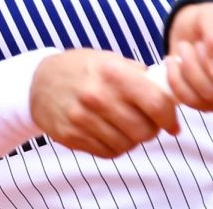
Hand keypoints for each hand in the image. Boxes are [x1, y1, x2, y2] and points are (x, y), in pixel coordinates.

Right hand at [30, 49, 179, 158]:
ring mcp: (82, 119)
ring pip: (127, 144)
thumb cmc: (82, 68)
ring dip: (133, 139)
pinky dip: (116, 146)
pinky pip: (108, 152)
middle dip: (152, 130)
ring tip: (127, 126)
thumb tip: (169, 90)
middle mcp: (97, 96)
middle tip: (149, 123)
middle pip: (143, 130)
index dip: (169, 117)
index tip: (172, 123)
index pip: (155, 103)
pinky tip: (111, 132)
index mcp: (112, 72)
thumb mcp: (110, 59)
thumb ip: (139, 76)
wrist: (39, 82)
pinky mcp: (72, 136)